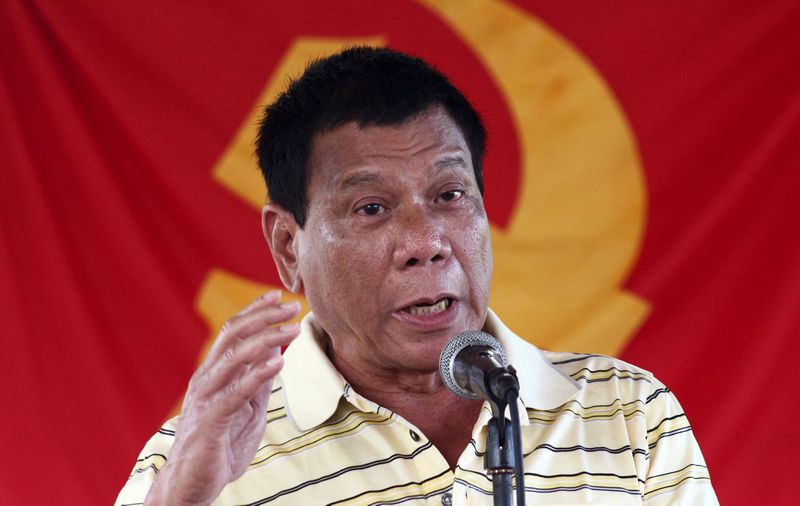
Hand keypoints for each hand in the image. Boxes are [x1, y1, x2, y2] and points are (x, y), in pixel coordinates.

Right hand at [145, 290, 301, 504]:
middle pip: (232, 335)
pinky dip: (258, 374)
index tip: (278, 295)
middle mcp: (206, 379)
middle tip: (292, 305)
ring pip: (234, 357)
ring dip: (267, 338)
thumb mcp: (247, 409)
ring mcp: (206, 398)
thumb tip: (275, 352)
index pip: (232, 332)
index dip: (254, 310)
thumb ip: (257, 382)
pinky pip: (235, 392)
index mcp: (213, 374)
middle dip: (264, 317)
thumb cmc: (220, 447)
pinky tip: (278, 362)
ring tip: (293, 328)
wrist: (191, 486)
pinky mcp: (210, 420)